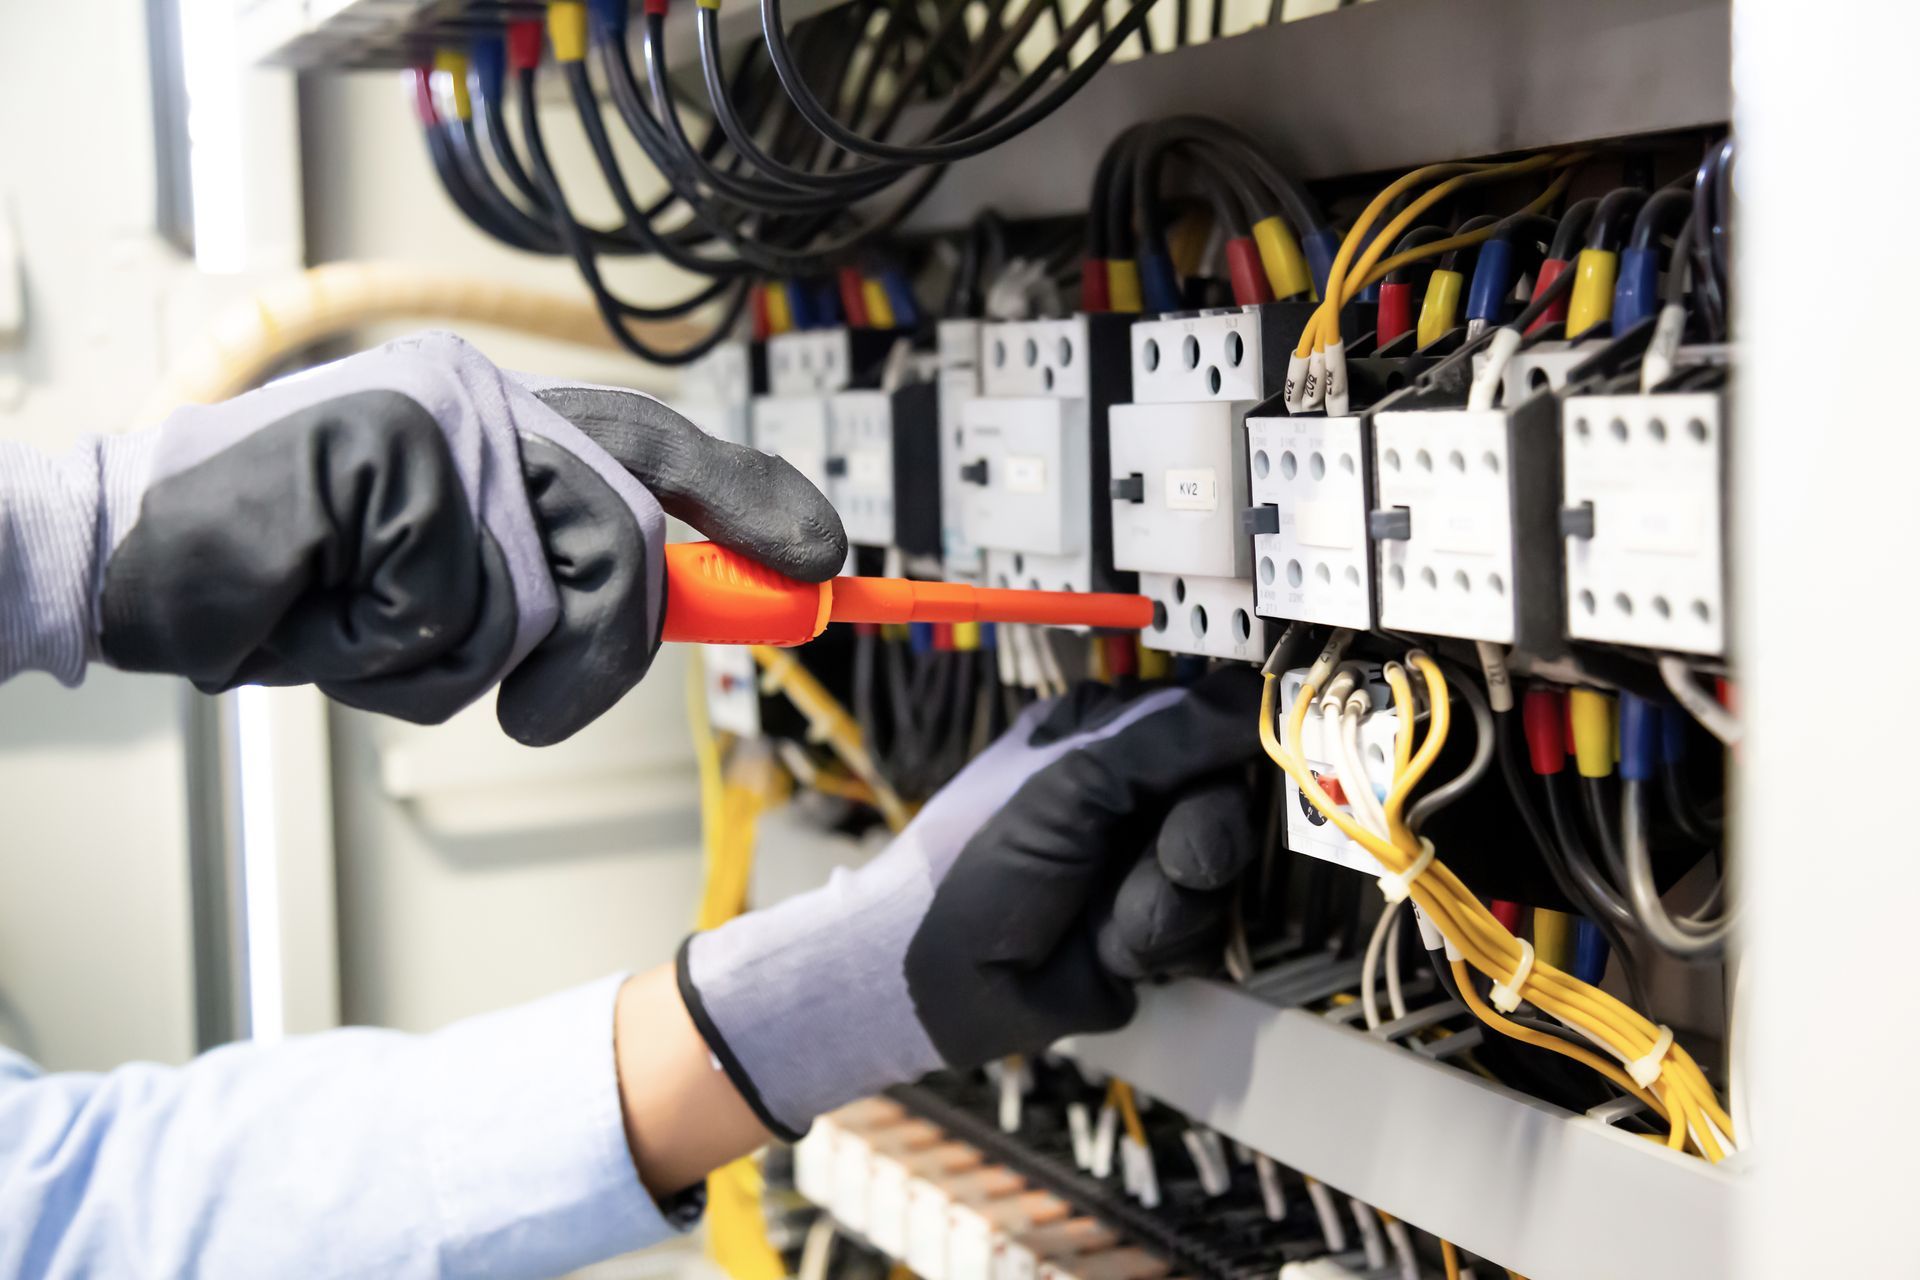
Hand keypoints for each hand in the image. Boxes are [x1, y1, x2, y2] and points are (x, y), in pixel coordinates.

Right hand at [94, 332, 843, 744]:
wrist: (133, 564)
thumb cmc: (303, 583)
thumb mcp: (457, 594)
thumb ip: (568, 585)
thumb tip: (724, 600)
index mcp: (515, 425)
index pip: (663, 452)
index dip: (753, 505)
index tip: (825, 562)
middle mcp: (491, 404)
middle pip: (625, 550)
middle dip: (588, 658)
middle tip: (530, 702)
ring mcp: (441, 417)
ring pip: (535, 598)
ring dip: (450, 663)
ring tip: (364, 625)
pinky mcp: (387, 446)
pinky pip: (442, 604)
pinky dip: (371, 646)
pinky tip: (312, 600)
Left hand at [678, 666, 1260, 1137]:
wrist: (939, 982)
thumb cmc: (977, 861)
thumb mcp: (1073, 783)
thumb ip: (1170, 736)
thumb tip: (1258, 695)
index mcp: (1107, 733)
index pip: (1207, 716)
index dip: (1239, 740)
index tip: (1264, 756)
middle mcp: (1134, 793)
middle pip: (1228, 797)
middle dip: (1202, 835)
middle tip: (1168, 855)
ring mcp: (1146, 863)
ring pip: (1223, 870)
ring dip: (1169, 898)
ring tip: (1109, 912)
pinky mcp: (1154, 930)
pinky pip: (1204, 929)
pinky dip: (1156, 940)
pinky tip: (1105, 945)